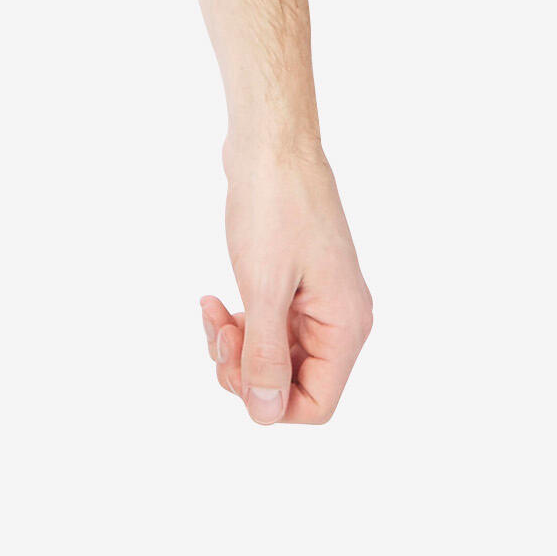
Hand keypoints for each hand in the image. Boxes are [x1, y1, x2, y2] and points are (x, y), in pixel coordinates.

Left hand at [199, 145, 372, 424]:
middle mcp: (340, 320)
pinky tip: (215, 301)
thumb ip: (266, 354)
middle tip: (215, 330)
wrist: (272, 144)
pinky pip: (270, 324)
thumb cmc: (274, 207)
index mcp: (345, 327)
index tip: (231, 364)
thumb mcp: (265, 287)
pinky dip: (241, 321)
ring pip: (277, 354)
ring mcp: (319, 300)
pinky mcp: (298, 282)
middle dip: (245, 366)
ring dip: (237, 344)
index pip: (316, 404)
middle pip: (293, 381)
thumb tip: (264, 411)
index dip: (268, 400)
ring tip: (210, 311)